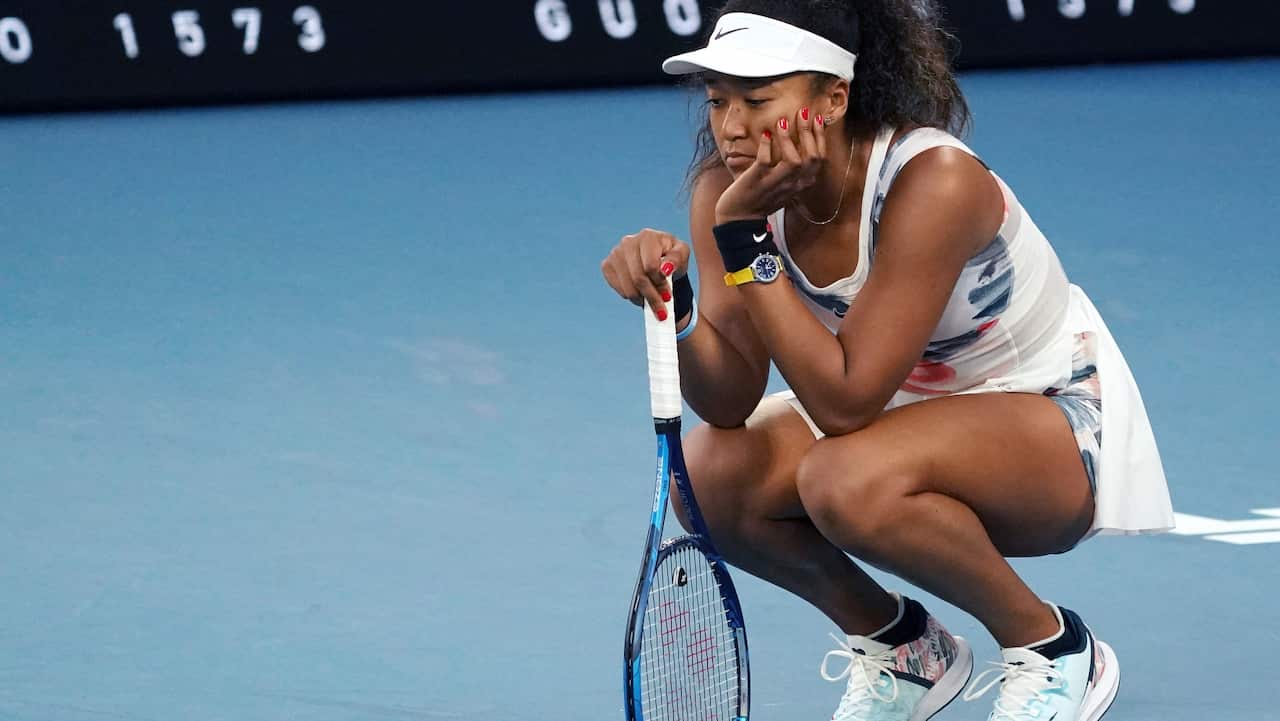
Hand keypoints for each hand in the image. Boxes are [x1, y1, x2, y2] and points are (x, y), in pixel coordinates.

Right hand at [600, 228, 690, 319]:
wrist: (658, 259)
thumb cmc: (671, 256)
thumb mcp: (682, 254)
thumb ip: (677, 260)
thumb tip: (665, 269)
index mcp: (647, 236)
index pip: (650, 267)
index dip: (660, 284)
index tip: (668, 294)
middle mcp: (628, 242)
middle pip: (638, 278)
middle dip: (652, 297)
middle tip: (661, 309)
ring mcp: (615, 253)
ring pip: (627, 287)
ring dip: (642, 299)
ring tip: (652, 302)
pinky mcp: (607, 265)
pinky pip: (618, 289)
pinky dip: (631, 297)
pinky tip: (641, 294)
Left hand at [715, 106, 827, 223]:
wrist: (740, 218)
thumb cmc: (762, 197)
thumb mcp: (785, 184)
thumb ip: (795, 167)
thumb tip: (801, 138)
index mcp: (801, 184)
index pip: (820, 159)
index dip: (820, 137)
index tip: (817, 118)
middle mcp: (792, 185)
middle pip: (811, 157)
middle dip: (810, 132)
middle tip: (803, 112)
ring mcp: (775, 184)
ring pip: (793, 161)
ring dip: (789, 139)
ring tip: (783, 121)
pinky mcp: (756, 181)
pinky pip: (765, 161)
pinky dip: (766, 145)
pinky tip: (766, 133)